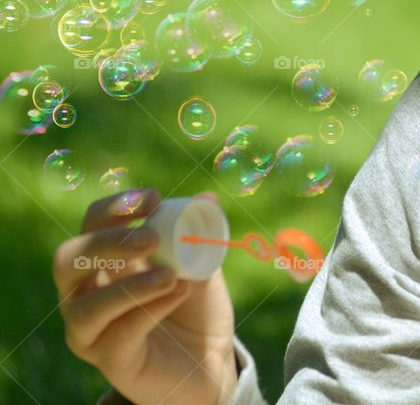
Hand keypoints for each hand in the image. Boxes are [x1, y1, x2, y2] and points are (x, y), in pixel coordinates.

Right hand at [53, 189, 238, 404]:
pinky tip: (178, 293)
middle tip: (151, 239)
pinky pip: (119, 335)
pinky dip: (149, 310)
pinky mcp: (112, 361)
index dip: (115, 207)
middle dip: (107, 243)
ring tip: (172, 275)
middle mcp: (86, 294)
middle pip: (68, 260)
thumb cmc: (195, 307)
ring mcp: (93, 331)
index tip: (154, 199)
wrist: (210, 360)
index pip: (91, 224)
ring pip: (85, 307)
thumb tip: (207, 198)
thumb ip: (200, 235)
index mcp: (105, 262)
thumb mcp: (202, 265)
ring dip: (130, 286)